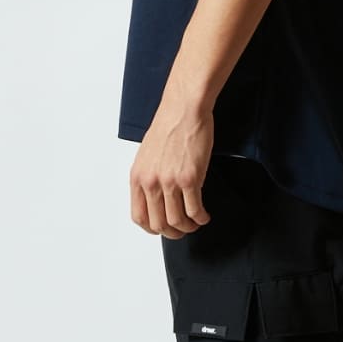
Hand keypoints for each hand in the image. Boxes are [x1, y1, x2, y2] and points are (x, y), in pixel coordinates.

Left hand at [129, 97, 213, 238]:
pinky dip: (201, 218)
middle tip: (183, 229)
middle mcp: (151, 182)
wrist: (184, 109)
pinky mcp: (190, 178)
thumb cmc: (169, 125)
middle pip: (159, 224)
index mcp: (138, 177)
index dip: (152, 228)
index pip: (139, 217)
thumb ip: (149, 176)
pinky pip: (194, 210)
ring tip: (196, 222)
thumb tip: (156, 197)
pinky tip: (204, 215)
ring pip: (177, 221)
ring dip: (188, 227)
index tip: (163, 228)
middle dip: (173, 232)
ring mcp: (170, 182)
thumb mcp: (148, 154)